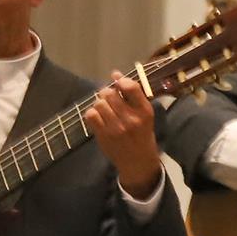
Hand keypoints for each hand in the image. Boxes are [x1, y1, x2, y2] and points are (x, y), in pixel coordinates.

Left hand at [83, 73, 163, 198]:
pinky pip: (91, 115)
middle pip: (110, 94)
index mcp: (145, 112)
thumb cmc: (142, 135)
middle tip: (110, 99)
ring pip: (99, 103)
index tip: (118, 80)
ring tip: (106, 110)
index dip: (121, 80)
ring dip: (100, 104)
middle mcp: (131, 119)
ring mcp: (116, 128)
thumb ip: (133, 97)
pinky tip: (99, 118)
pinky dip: (93, 114)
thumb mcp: (146, 116)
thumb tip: (116, 74)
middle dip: (108, 93)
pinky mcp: (103, 135)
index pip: (131, 88)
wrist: (138, 161)